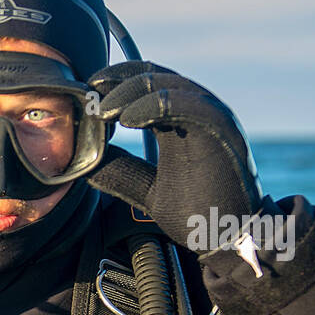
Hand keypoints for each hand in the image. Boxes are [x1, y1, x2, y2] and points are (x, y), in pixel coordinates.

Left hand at [85, 62, 263, 248]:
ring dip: (132, 91)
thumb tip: (85, 165)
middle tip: (89, 92)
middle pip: (154, 76)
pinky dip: (157, 105)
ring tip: (103, 108)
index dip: (115, 84)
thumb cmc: (197, 212)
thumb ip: (122, 171)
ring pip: (170, 85)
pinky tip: (128, 119)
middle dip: (118, 80)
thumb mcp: (147, 189)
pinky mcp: (222, 131)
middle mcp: (195, 114)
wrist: (229, 238)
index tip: (86, 94)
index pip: (145, 86)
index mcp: (178, 123)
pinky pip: (189, 105)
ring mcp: (210, 119)